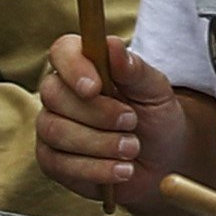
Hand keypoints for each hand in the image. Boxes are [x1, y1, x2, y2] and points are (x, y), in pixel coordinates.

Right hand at [36, 32, 180, 202]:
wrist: (163, 160)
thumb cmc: (156, 116)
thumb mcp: (156, 91)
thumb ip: (134, 69)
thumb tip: (111, 45)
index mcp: (86, 66)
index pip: (62, 51)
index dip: (74, 67)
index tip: (96, 86)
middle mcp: (61, 95)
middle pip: (54, 96)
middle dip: (97, 113)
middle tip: (131, 121)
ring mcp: (51, 128)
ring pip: (56, 131)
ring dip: (100, 143)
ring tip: (132, 148)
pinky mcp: (52, 161)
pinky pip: (60, 164)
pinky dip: (96, 169)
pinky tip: (122, 170)